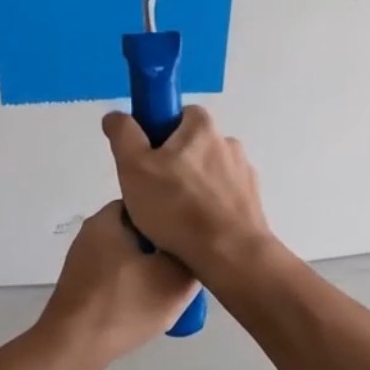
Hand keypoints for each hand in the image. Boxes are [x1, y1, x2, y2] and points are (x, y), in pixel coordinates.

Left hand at [37, 201, 198, 360]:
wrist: (75, 347)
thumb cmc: (125, 305)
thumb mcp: (175, 279)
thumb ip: (192, 257)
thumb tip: (195, 248)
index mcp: (108, 218)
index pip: (149, 203)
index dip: (174, 218)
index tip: (192, 238)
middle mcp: (91, 233)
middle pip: (140, 232)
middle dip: (164, 249)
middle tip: (187, 267)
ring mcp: (82, 261)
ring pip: (129, 257)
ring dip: (150, 271)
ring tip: (171, 290)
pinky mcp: (80, 286)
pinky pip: (116, 278)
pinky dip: (133, 288)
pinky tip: (146, 307)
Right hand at [101, 105, 273, 272]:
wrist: (230, 254)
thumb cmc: (177, 207)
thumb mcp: (134, 167)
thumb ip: (123, 135)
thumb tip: (116, 116)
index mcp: (202, 126)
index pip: (177, 115)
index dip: (157, 135)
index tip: (145, 162)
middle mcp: (229, 143)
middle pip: (192, 147)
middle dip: (173, 167)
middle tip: (151, 195)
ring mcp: (244, 174)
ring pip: (207, 176)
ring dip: (192, 190)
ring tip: (173, 221)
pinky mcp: (253, 203)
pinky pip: (222, 200)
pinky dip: (209, 210)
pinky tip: (195, 232)